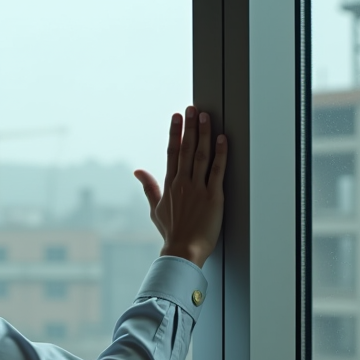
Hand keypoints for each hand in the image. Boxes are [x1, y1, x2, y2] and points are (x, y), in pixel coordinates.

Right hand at [134, 106, 227, 267]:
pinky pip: (217, 171)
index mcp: (169, 185)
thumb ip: (149, 187)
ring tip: (206, 116)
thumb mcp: (155, 209)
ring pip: (201, 156)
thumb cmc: (171, 232)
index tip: (177, 117)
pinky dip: (220, 154)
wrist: (182, 250)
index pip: (172, 152)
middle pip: (186, 149)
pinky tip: (222, 139)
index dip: (175, 132)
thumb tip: (137, 171)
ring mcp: (198, 189)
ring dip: (204, 134)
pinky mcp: (213, 197)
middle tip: (192, 108)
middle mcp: (182, 183)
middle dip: (189, 126)